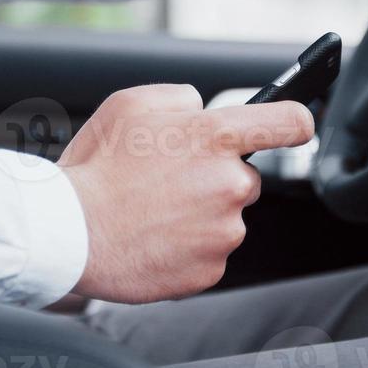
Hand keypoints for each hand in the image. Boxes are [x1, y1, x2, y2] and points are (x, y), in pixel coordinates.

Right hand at [58, 83, 312, 303]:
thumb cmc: (95, 165)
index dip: (297, 121)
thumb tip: (202, 109)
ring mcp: (223, 230)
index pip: (290, 121)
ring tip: (152, 211)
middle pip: (246, 176)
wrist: (70, 230)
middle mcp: (230, 182)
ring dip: (200, 214)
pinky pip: (209, 252)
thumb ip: (182, 98)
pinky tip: (154, 237)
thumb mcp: (132, 103)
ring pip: (226, 216)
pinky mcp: (211, 269)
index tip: (296, 126)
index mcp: (214, 136)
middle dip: (216, 177)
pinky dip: (187, 247)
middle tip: (168, 181)